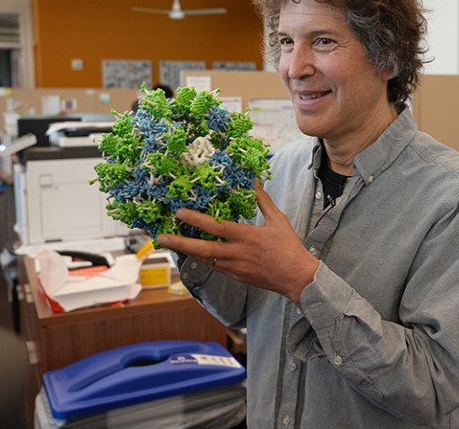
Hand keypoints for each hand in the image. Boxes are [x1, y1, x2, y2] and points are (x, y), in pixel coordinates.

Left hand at [157, 181, 319, 304]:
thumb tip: (253, 180)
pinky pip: (214, 266)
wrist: (297, 278)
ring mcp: (234, 268)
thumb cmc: (289, 247)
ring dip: (187, 250)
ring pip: (204, 259)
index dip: (196, 219)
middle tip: (161, 237)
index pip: (216, 227)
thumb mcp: (278, 220)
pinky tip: (194, 252)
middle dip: (179, 242)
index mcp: (247, 237)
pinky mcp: (235, 277)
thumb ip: (262, 200)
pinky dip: (202, 259)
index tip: (179, 212)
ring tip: (171, 242)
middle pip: (202, 249)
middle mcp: (236, 253)